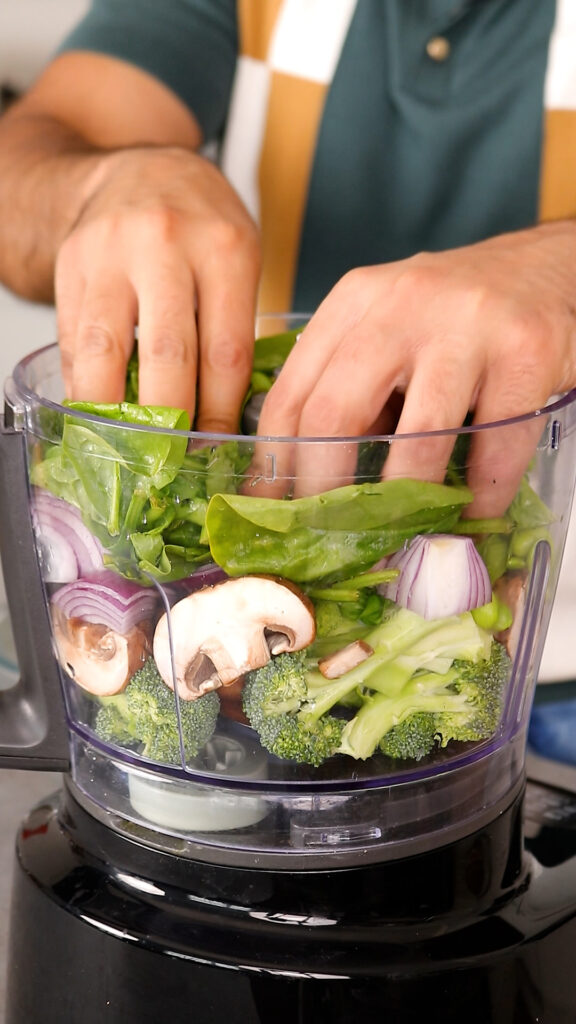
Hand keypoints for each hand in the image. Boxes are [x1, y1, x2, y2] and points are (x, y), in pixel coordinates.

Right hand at [56, 146, 260, 430]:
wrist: (137, 168)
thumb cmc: (199, 223)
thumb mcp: (239, 259)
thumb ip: (233, 327)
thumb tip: (224, 419)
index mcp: (224, 248)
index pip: (225, 352)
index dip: (220, 414)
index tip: (217, 449)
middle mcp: (166, 244)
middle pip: (168, 356)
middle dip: (170, 424)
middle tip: (174, 464)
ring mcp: (110, 253)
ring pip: (105, 353)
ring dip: (116, 415)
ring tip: (130, 451)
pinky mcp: (70, 267)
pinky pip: (73, 343)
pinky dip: (85, 388)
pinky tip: (99, 415)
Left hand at [256, 223, 575, 512]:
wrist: (548, 267)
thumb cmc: (457, 313)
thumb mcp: (389, 326)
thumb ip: (351, 382)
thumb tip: (309, 480)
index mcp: (354, 301)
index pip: (291, 394)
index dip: (275, 466)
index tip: (274, 513)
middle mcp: (402, 304)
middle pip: (333, 415)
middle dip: (325, 492)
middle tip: (333, 536)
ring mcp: (467, 325)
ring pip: (417, 439)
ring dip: (407, 505)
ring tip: (403, 537)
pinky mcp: (526, 351)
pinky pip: (495, 444)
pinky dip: (483, 494)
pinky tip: (474, 512)